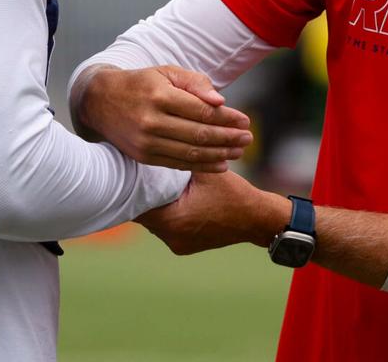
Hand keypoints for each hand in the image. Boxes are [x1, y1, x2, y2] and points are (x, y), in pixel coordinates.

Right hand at [71, 65, 252, 171]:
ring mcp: (146, 142)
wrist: (101, 101)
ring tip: (239, 152)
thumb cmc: (142, 83)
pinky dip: (202, 166)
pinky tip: (221, 163)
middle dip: (228, 138)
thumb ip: (194, 83)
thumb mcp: (166, 72)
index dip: (227, 118)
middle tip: (248, 139)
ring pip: (191, 153)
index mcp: (160, 96)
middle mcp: (151, 121)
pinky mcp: (143, 156)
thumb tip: (219, 101)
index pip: (201, 111)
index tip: (246, 121)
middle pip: (199, 134)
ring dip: (220, 154)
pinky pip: (178, 164)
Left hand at [136, 170, 288, 254]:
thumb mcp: (206, 170)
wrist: (257, 219)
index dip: (133, 186)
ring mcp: (179, 244)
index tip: (129, 171)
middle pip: (144, 213)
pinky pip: (168, 227)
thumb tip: (159, 142)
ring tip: (154, 184)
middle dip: (143, 194)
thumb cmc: (234, 193)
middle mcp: (172, 237)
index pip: (138, 204)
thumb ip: (181, 160)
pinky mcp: (186, 246)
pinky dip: (168, 213)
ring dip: (156, 204)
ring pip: (155, 221)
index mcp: (174, 220)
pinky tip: (172, 197)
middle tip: (138, 174)